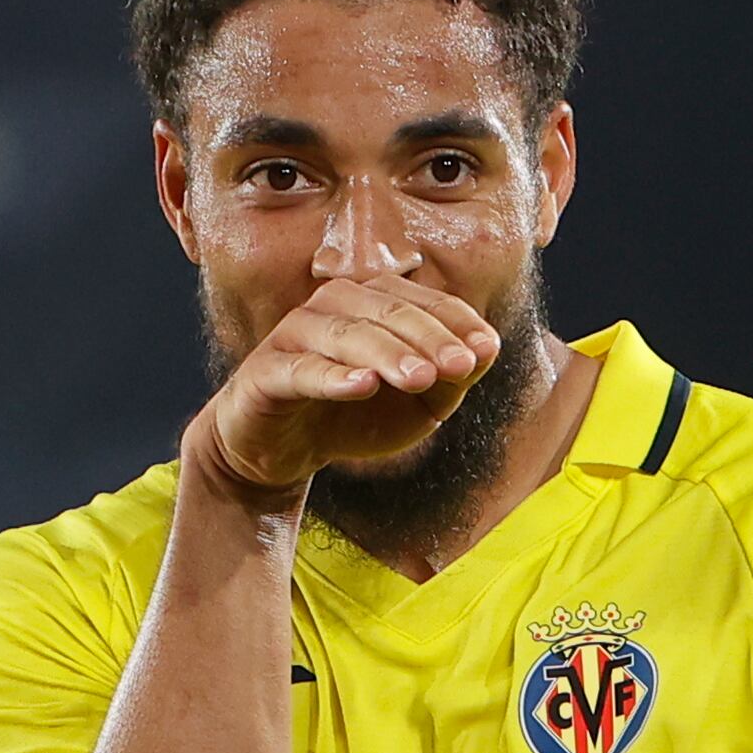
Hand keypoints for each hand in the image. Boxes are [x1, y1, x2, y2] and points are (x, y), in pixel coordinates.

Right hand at [189, 275, 510, 497]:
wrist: (280, 450)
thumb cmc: (353, 416)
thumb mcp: (415, 405)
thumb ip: (451, 379)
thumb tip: (486, 350)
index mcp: (373, 302)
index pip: (422, 303)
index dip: (456, 323)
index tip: (486, 350)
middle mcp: (334, 305)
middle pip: (389, 312)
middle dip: (428, 339)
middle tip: (460, 367)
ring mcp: (296, 333)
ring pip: (348, 335)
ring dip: (387, 353)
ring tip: (420, 377)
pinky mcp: (265, 370)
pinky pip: (302, 369)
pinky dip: (333, 376)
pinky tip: (362, 384)